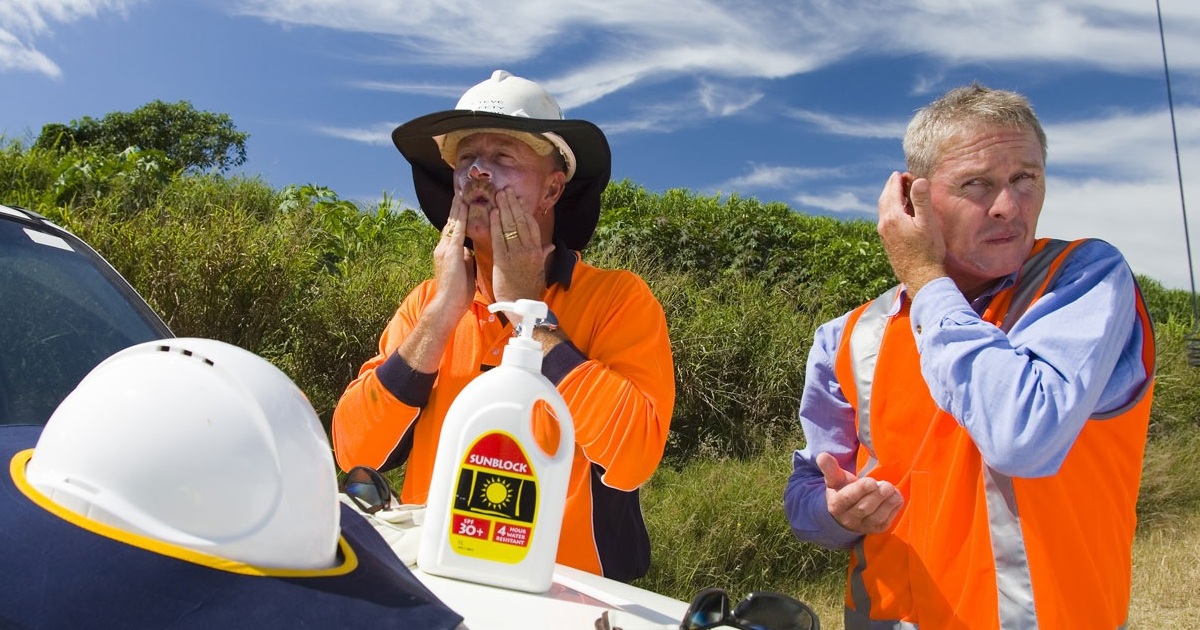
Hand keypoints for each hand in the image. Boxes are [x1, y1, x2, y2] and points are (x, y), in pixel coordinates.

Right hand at [430, 193, 475, 316]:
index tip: (463, 203)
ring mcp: (445, 249)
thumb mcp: (464, 271)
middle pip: (451, 223)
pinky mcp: (449, 252)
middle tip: (460, 190)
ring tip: (461, 192)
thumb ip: (465, 259)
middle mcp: (443, 247)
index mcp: (447, 252)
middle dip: (456, 207)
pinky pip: (456, 230)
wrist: (447, 305)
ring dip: (457, 207)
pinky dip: (460, 217)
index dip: (458, 216)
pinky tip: (463, 205)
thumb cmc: (457, 293)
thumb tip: (469, 251)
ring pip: (452, 223)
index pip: (454, 230)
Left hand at [489, 187, 554, 304]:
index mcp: (537, 250)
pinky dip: (496, 224)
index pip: (531, 225)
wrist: (522, 305)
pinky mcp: (503, 261)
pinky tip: (493, 212)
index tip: (518, 198)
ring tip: (499, 195)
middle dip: (512, 204)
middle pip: (520, 221)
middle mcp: (529, 249)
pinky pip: (499, 238)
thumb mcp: (539, 269)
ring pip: (510, 226)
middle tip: (506, 190)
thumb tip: (550, 245)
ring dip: (504, 208)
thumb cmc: (529, 288)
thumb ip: (544, 254)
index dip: (523, 210)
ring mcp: (516, 254)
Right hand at [817, 452, 902, 533]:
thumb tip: (823, 455)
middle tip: (887, 485)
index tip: (872, 481)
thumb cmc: (841, 490)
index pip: (848, 498)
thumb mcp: (834, 479)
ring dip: (888, 503)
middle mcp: (848, 518)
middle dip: (878, 496)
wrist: (845, 513)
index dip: (861, 490)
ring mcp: (863, 526)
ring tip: (893, 490)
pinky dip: (893, 510)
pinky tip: (896, 498)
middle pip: (864, 508)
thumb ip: (830, 468)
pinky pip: (886, 522)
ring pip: (876, 517)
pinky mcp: (875, 530)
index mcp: (836, 504)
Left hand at [876, 171, 944, 295]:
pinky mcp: (887, 241)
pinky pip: (886, 219)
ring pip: (883, 209)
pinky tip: (899, 212)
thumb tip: (917, 180)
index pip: (892, 191)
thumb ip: (921, 200)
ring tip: (899, 192)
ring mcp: (884, 234)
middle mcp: (884, 224)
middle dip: (891, 187)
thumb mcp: (927, 222)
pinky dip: (891, 209)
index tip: (903, 173)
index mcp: (892, 217)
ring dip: (890, 198)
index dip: (898, 180)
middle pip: (884, 199)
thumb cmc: (927, 250)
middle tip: (899, 178)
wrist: (920, 276)